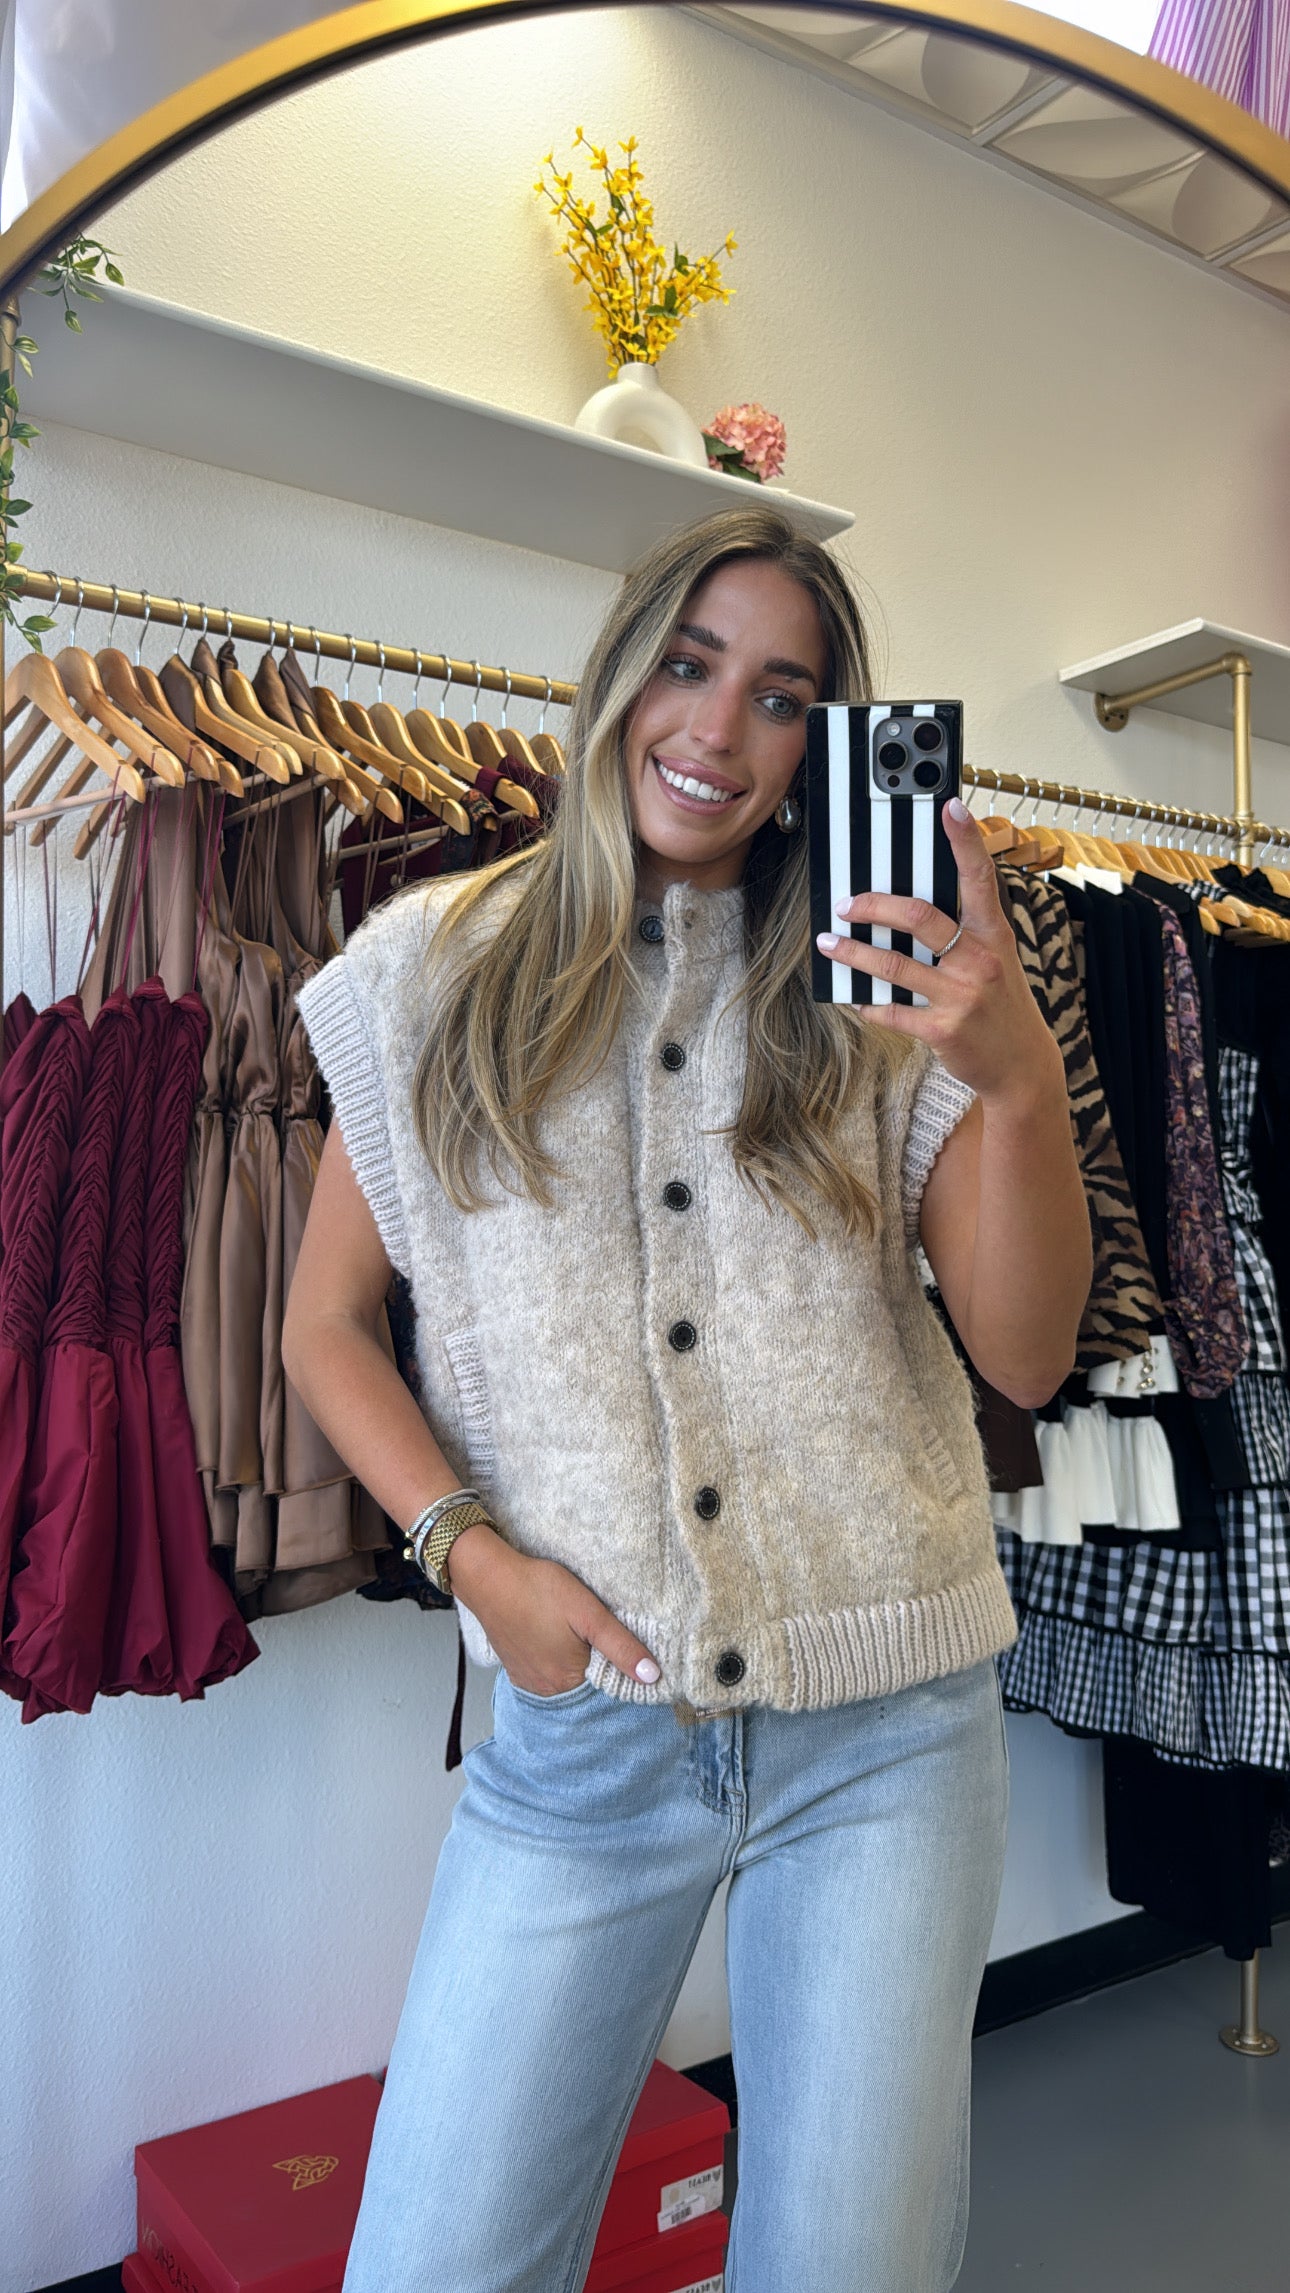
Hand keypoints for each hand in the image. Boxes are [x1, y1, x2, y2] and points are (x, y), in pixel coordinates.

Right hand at [446, 1522, 661, 1696]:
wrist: (489, 1577)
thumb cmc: (538, 1590)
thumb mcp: (588, 1612)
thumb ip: (621, 1646)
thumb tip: (653, 1677)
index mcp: (569, 1681)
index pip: (609, 1690)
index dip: (622, 1673)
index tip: (627, 1652)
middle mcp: (547, 1690)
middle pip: (587, 1687)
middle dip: (599, 1668)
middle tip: (600, 1638)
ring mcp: (529, 1681)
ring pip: (566, 1681)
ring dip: (577, 1666)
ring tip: (580, 1638)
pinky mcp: (516, 1669)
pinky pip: (546, 1675)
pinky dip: (556, 1664)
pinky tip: (558, 1641)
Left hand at [816, 797, 1060, 1106]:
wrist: (1022, 1066)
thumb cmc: (1002, 1006)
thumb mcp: (997, 962)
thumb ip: (964, 934)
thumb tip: (910, 911)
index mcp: (994, 936)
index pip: (980, 878)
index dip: (965, 841)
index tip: (951, 807)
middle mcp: (979, 960)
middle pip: (918, 917)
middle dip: (873, 906)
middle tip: (846, 904)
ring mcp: (961, 996)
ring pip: (894, 965)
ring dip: (853, 952)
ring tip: (828, 943)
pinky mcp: (942, 1029)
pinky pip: (892, 1011)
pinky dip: (868, 1003)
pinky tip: (856, 998)